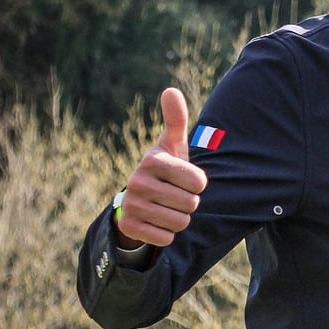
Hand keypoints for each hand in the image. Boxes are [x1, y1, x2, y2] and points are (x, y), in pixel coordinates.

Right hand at [115, 87, 208, 246]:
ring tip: (167, 207)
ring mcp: (131, 205)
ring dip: (180, 219)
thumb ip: (175, 120)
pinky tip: (156, 222)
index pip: (199, 182)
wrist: (138, 199)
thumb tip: (170, 90)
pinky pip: (167, 238)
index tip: (184, 179)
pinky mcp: (129, 227)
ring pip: (181, 223)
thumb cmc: (165, 169)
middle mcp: (137, 181)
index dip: (198, 184)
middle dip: (189, 203)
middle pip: (192, 204)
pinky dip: (167, 234)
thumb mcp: (172, 145)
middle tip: (174, 195)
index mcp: (153, 160)